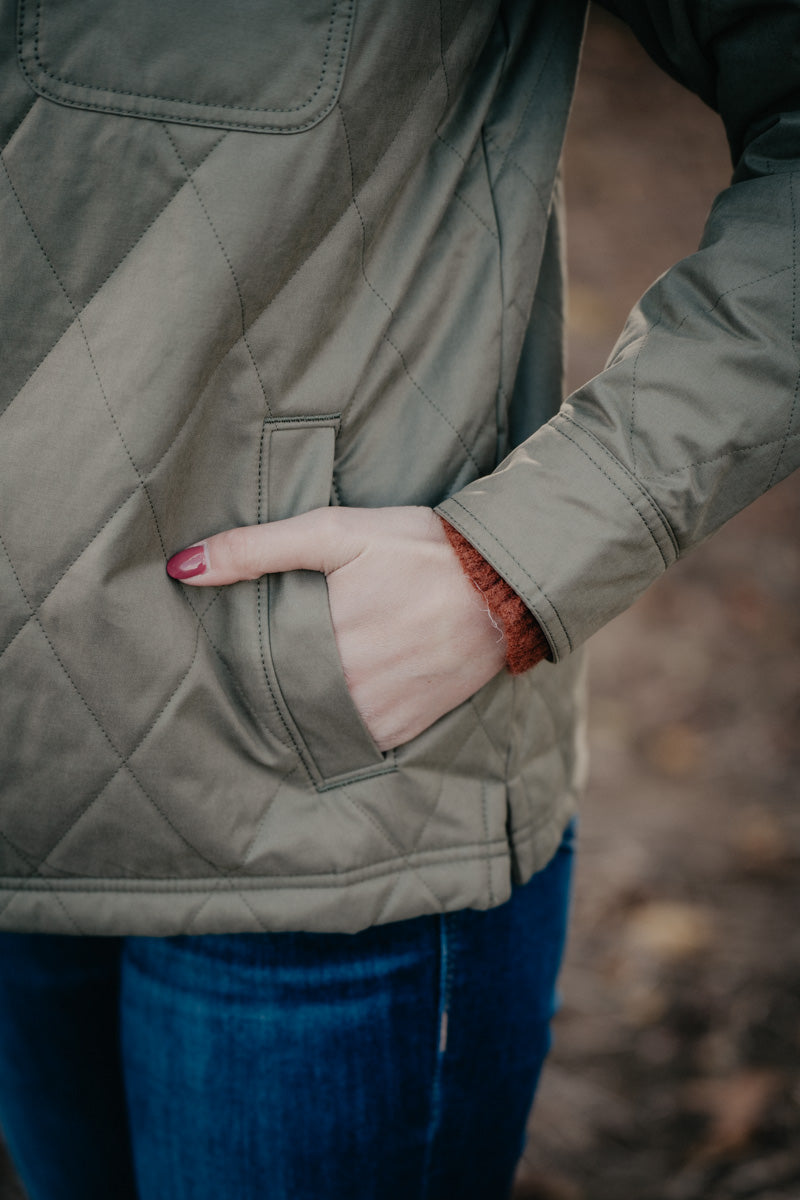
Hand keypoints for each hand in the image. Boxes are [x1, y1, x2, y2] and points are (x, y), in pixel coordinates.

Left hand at [166, 506, 506, 749]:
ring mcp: (377, 717)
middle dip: (264, 688)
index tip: (216, 657)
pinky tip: (334, 694)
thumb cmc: (418, 550)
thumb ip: (255, 549)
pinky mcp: (404, 729)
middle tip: (250, 668)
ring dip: (300, 708)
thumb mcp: (335, 533)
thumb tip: (180, 568)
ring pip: (314, 724)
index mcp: (320, 647)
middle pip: (279, 703)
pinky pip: (354, 737)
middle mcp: (345, 693)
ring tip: (292, 680)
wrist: (504, 583)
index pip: (250, 672)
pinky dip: (339, 720)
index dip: (233, 664)